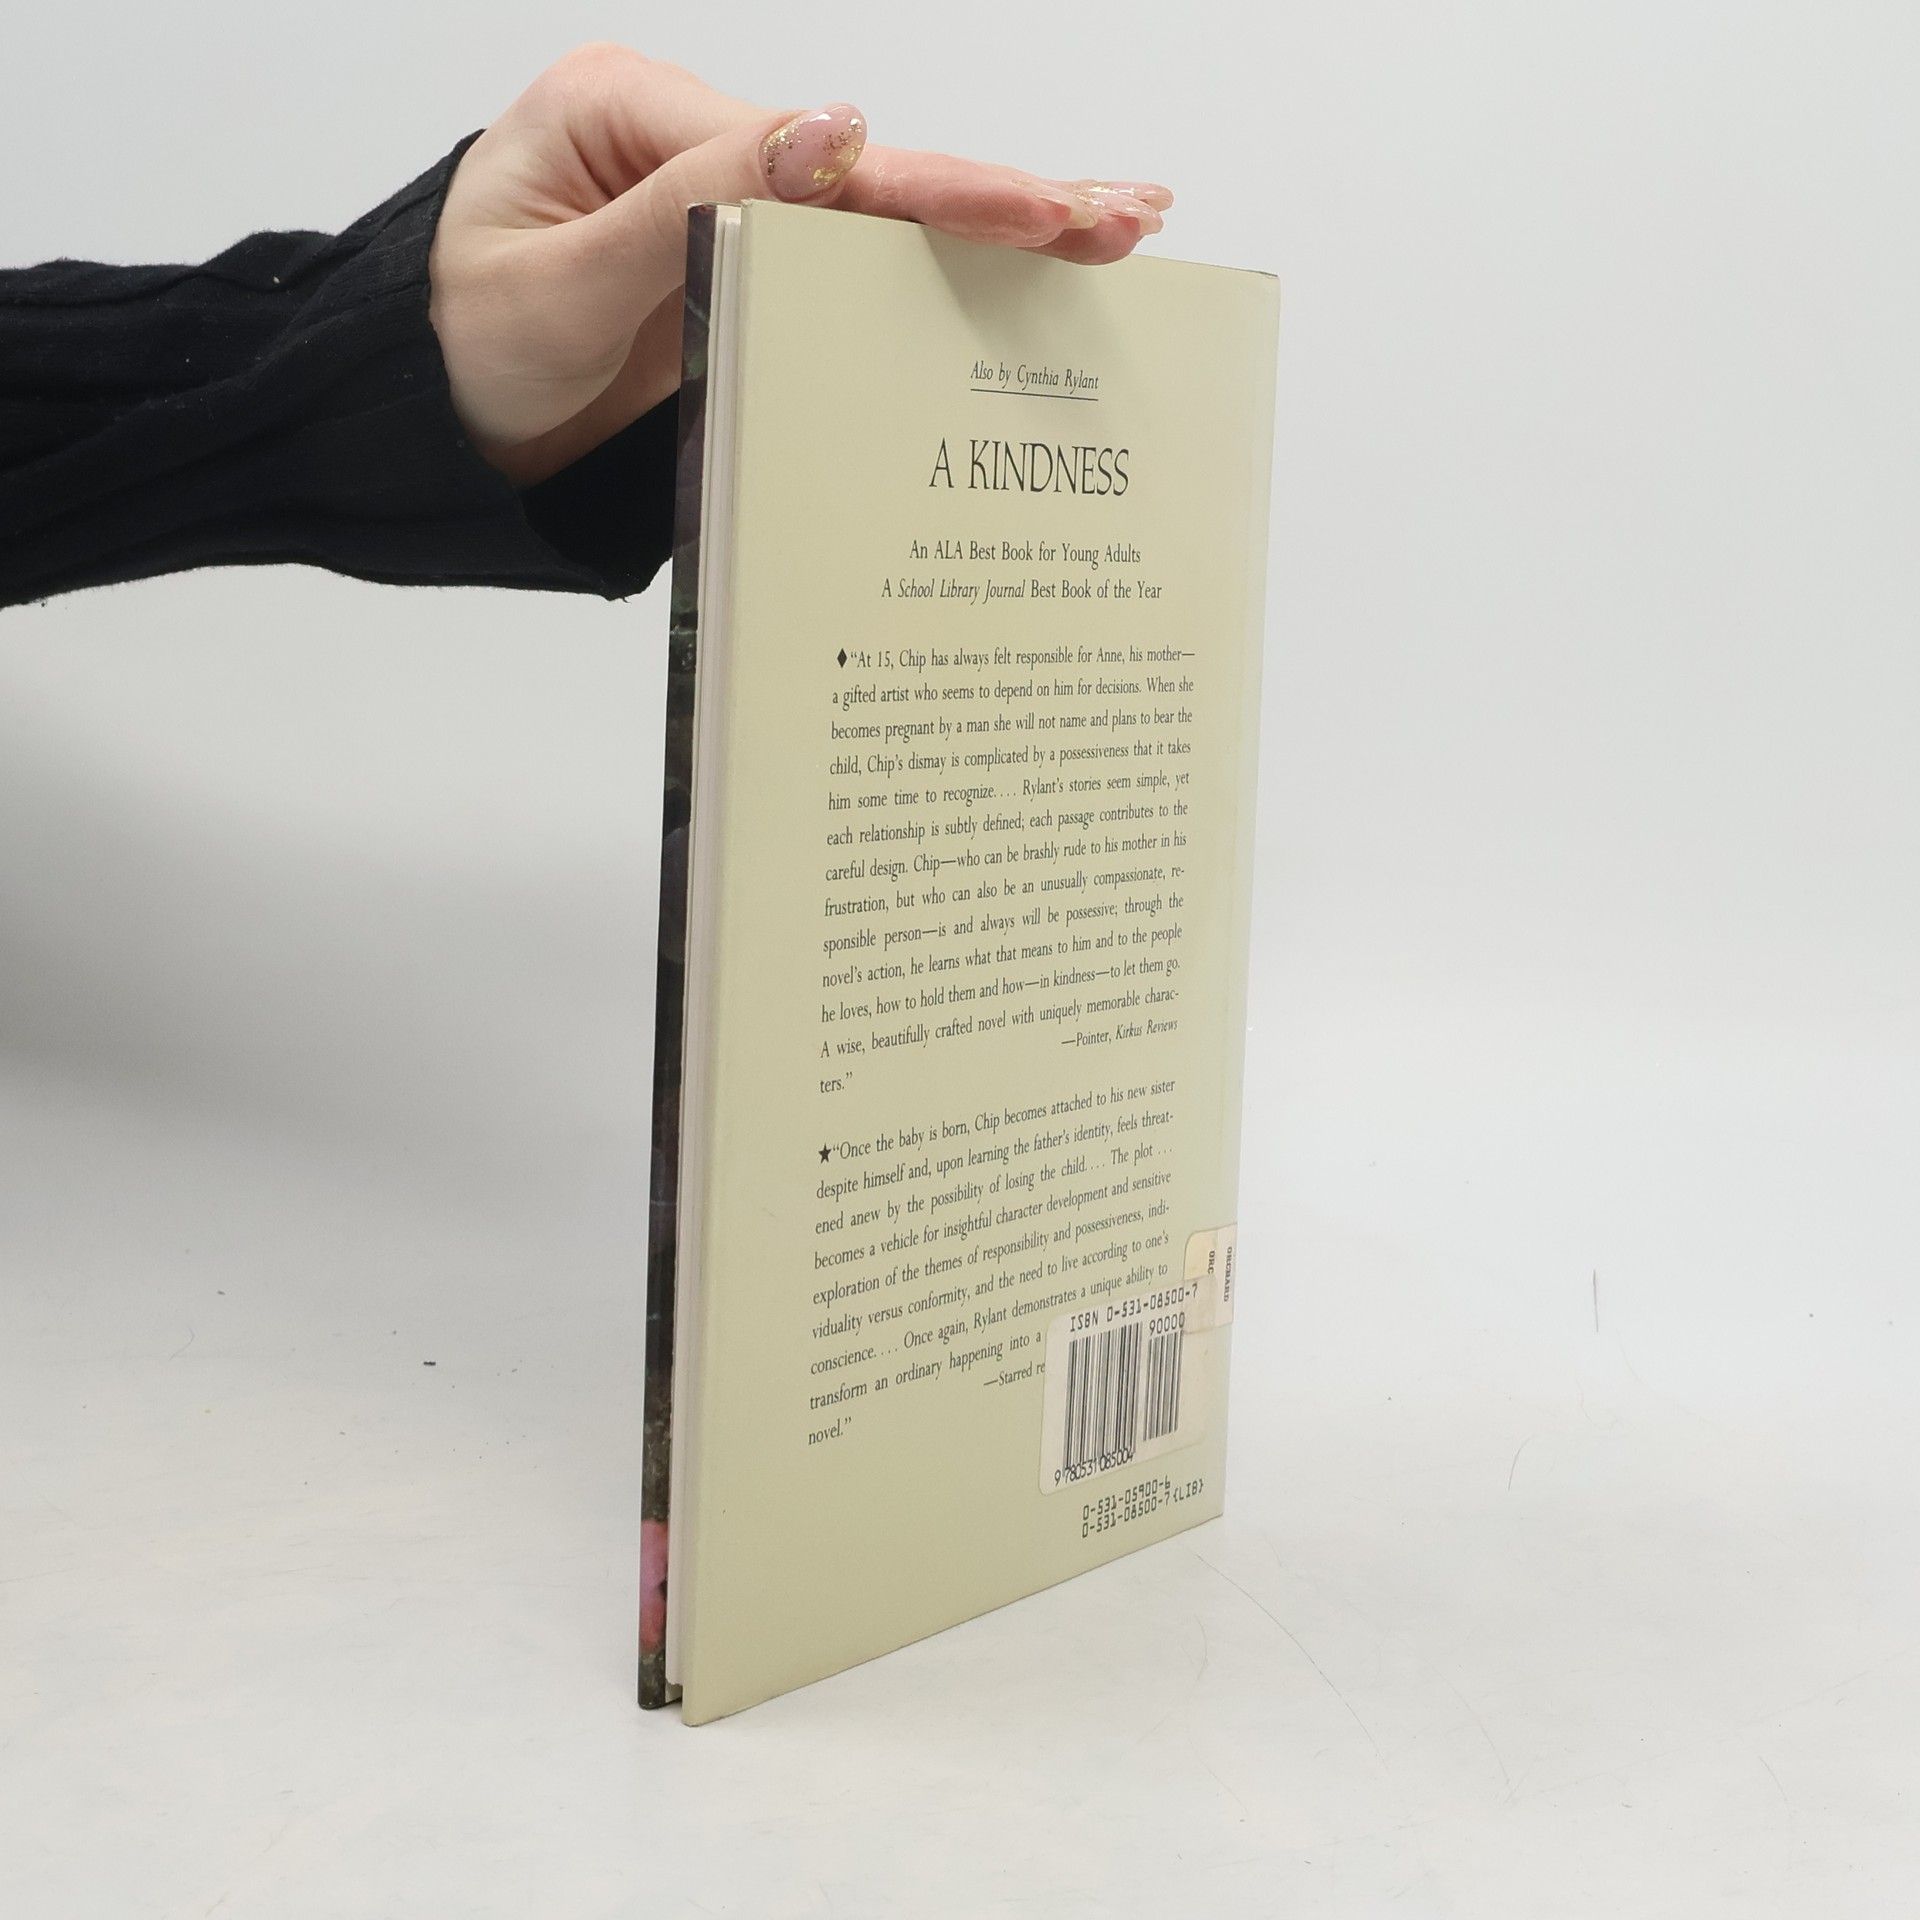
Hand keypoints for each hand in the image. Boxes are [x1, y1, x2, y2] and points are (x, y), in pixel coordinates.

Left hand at [427, 45, 1172, 485]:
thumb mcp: (549, 286)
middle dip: (997, 195)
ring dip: (1001, 226)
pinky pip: (860, 270)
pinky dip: (950, 271)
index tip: (1020, 210)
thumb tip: (827, 134)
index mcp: (632, 116)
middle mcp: (697, 144)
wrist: (447, 424)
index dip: (917, 187)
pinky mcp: (756, 272)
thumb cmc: (473, 347)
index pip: (797, 151)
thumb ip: (682, 212)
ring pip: (883, 217)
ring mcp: (734, 207)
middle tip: (1117, 214)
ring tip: (1116, 230)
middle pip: (869, 173)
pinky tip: (1034, 269)